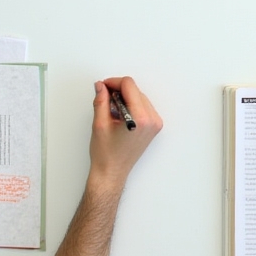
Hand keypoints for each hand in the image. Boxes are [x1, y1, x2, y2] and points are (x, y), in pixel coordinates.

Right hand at [87, 77, 162, 194]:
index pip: (129, 86)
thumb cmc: (105, 154)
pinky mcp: (155, 126)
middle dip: (119, 90)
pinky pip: (144, 106)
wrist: (112, 173)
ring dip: (125, 98)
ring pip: (140, 97)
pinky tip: (120, 114)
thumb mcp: (99, 124)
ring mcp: (155, 123)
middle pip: (136, 90)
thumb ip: (101, 100)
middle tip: (104, 97)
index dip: (114, 83)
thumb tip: (101, 85)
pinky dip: (132, 105)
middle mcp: (152, 119)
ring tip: (111, 109)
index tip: (103, 86)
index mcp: (140, 118)